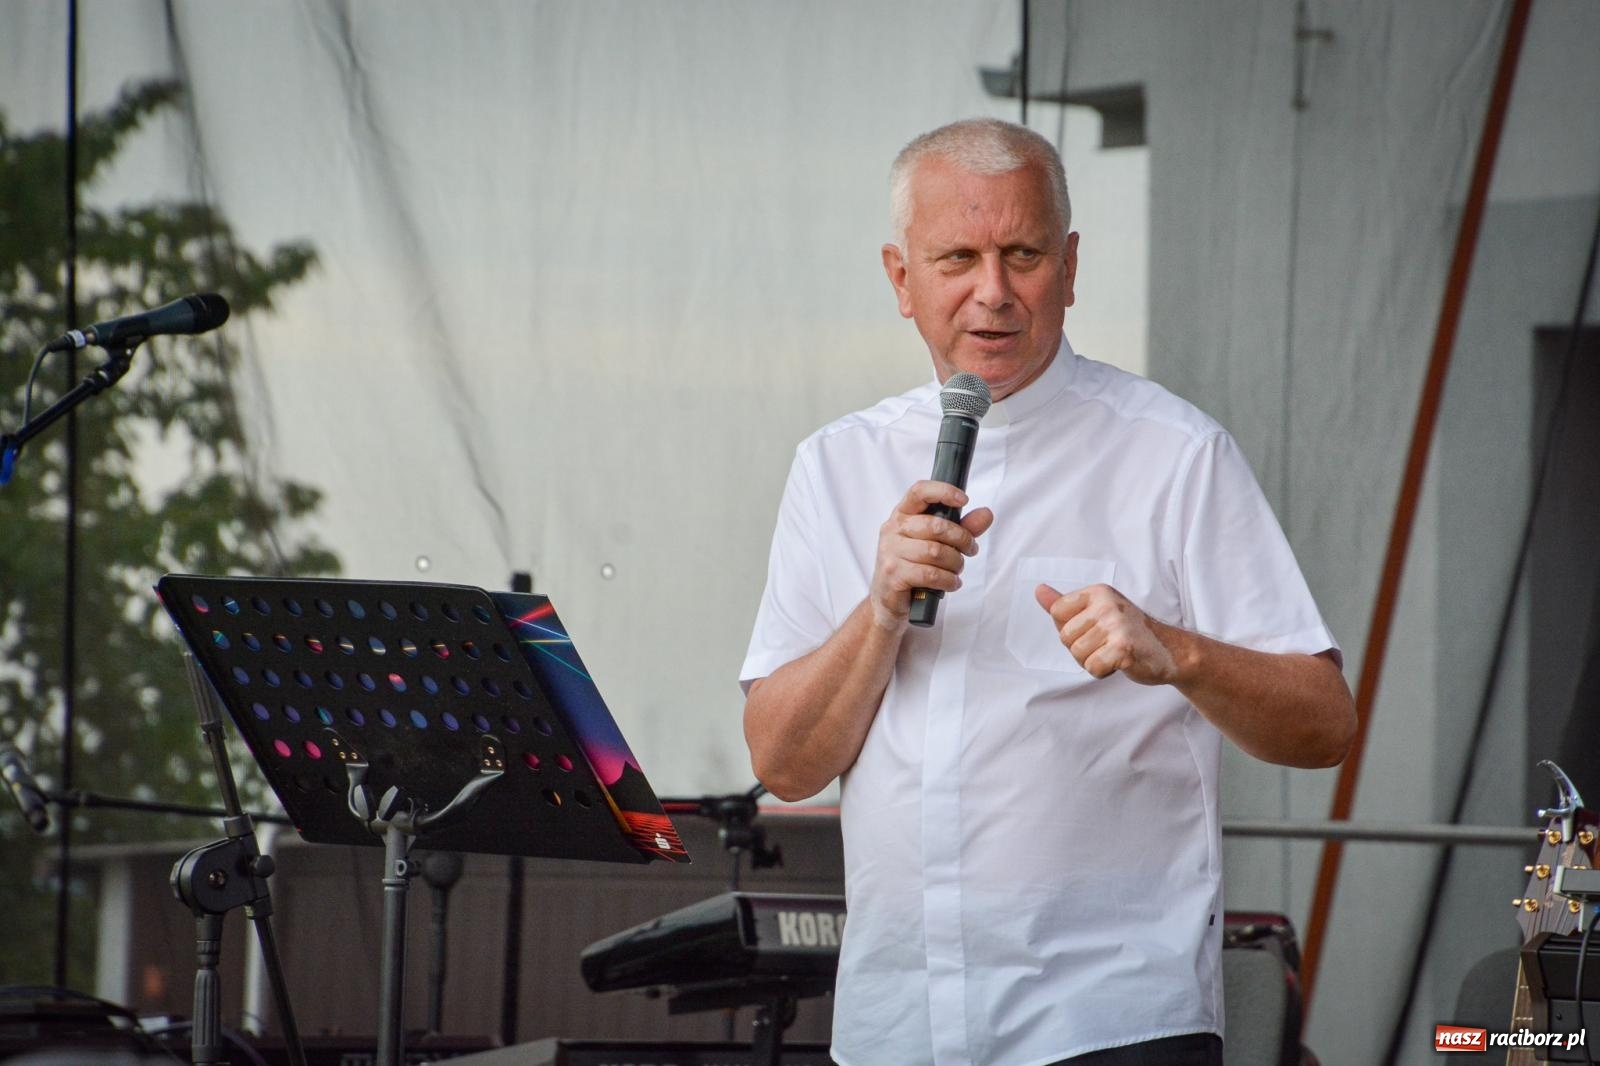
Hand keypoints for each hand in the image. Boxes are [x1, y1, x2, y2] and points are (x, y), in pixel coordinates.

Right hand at [869, 481, 993, 629]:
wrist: (888, 602)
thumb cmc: (913, 568)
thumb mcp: (937, 544)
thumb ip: (961, 528)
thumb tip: (986, 514)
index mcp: (901, 515)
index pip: (919, 491)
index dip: (943, 491)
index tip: (964, 500)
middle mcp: (892, 530)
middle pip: (936, 526)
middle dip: (962, 539)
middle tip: (970, 550)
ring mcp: (890, 552)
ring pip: (936, 552)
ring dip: (956, 563)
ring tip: (957, 570)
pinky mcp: (893, 575)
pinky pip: (930, 574)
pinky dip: (948, 580)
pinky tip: (951, 583)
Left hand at [1033, 582, 1178, 683]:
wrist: (1172, 651)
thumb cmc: (1131, 633)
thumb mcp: (1098, 611)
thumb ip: (1066, 604)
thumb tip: (1038, 590)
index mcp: (1098, 592)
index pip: (1057, 612)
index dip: (1071, 629)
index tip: (1095, 629)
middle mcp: (1106, 604)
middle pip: (1065, 637)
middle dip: (1082, 649)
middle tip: (1108, 644)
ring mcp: (1116, 625)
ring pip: (1077, 654)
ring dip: (1093, 661)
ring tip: (1114, 652)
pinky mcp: (1123, 648)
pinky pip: (1092, 667)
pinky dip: (1103, 672)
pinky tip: (1121, 662)